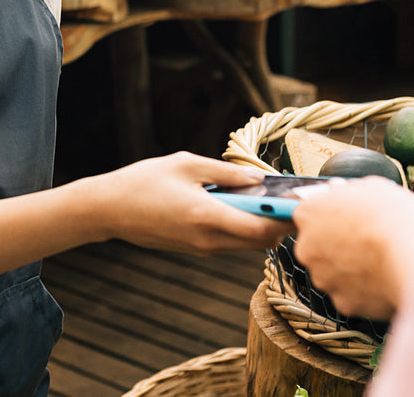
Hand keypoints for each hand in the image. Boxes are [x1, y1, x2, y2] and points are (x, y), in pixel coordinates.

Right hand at [96, 152, 291, 254]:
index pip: (262, 228)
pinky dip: (243, 229)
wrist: (109, 209)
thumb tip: (259, 179)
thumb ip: (226, 172)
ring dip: (263, 227)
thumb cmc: (144, 181)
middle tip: (296, 201)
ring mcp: (201, 248)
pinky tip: (243, 208)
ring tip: (272, 201)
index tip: (305, 203)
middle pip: (260, 241)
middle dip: (282, 224)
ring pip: (246, 244)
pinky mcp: (194, 249)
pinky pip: (229, 242)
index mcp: (207, 216)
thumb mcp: (185, 164)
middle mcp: (208, 239)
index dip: (288, 218)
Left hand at [291, 177, 413, 319]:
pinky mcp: (341, 302)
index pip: (308, 214)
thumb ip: (349, 191)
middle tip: (365, 242)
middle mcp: (306, 247)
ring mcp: (322, 277)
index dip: (329, 216)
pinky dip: (364, 291)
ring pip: (332, 273)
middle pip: (316, 246)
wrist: (413, 258)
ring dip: (349, 270)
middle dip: (336, 246)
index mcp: (309, 213)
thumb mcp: (372, 187)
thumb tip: (343, 191)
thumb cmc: (394, 217)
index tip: (345, 219)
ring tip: (379, 261)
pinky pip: (351, 295)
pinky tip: (384, 280)